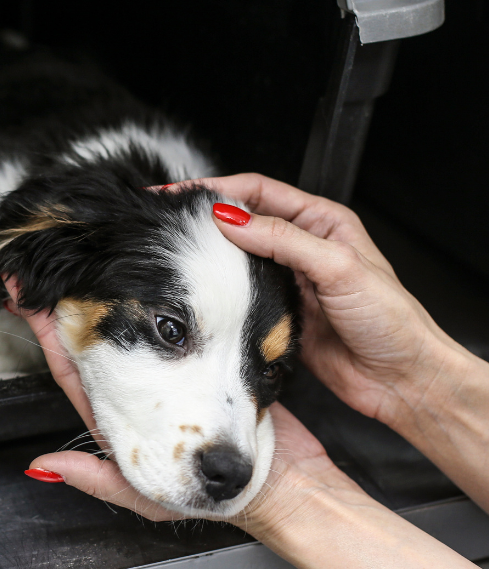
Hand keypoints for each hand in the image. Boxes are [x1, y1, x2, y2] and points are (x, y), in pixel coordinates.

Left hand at [6, 276, 357, 530]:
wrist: (288, 481)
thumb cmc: (224, 497)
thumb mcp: (154, 500)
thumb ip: (99, 481)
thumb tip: (43, 465)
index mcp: (126, 416)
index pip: (75, 371)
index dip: (51, 339)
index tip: (30, 305)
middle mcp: (147, 387)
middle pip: (98, 338)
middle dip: (70, 304)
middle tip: (43, 272)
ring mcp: (178, 369)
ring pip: (140, 323)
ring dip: (109, 292)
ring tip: (84, 261)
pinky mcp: (211, 353)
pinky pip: (186, 319)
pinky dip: (170, 297)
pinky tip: (156, 271)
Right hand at [192, 173, 461, 430]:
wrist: (400, 378)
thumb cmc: (390, 320)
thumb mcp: (339, 268)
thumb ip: (284, 240)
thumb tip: (232, 220)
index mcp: (322, 222)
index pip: (259, 192)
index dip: (217, 189)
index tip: (181, 195)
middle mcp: (303, 247)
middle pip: (244, 221)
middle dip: (206, 218)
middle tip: (168, 221)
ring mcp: (288, 281)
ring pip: (238, 259)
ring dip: (210, 255)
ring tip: (176, 251)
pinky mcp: (278, 312)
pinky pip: (241, 296)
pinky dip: (221, 292)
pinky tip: (203, 291)